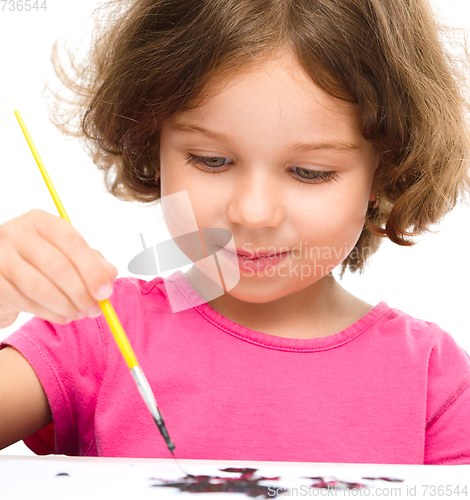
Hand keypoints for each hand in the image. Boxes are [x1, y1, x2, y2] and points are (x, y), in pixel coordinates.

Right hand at [0, 209, 117, 327]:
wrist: (1, 274)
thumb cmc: (39, 261)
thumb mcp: (66, 253)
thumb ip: (91, 261)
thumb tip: (109, 275)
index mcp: (41, 221)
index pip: (71, 242)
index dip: (92, 269)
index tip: (105, 292)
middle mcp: (16, 234)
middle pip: (57, 266)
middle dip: (81, 292)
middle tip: (95, 308)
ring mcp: (0, 258)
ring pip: (40, 288)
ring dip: (66, 306)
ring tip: (80, 313)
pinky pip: (25, 303)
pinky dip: (49, 314)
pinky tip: (63, 316)